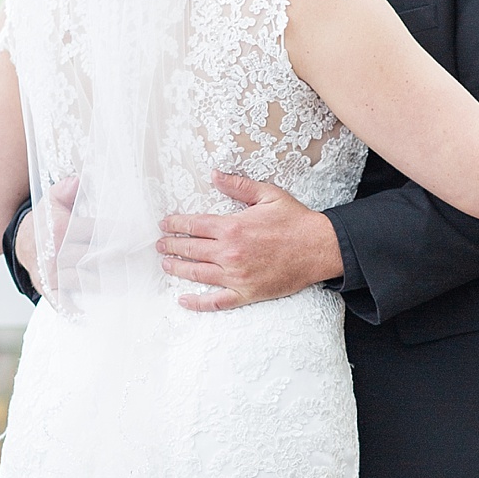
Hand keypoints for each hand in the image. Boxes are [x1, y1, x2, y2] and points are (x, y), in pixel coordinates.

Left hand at [158, 175, 344, 309]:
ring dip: (177, 269)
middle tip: (160, 244)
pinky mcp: (246, 293)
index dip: (175, 224)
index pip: (193, 225)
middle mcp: (229, 253)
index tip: (165, 224)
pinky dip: (197, 303)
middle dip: (171, 245)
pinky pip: (216, 301)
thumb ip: (238, 186)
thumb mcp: (268, 195)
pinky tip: (183, 300)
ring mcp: (236, 276)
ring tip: (166, 264)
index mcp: (232, 227)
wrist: (319, 248)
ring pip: (197, 274)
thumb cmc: (295, 220)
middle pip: (190, 249)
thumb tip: (215, 174)